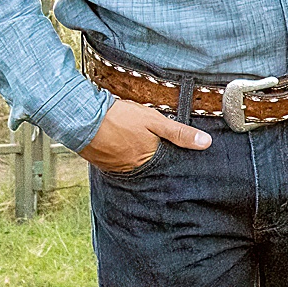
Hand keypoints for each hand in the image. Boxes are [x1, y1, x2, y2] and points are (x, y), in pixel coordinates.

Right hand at [79, 99, 211, 172]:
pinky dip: (118, 154)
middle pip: (148, 165)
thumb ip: (179, 133)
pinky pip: (115, 161)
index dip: (170, 157)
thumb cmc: (119, 118)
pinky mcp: (101, 163)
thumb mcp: (154, 121)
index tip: (173, 153)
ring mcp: (116, 167)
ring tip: (132, 142)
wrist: (82, 118)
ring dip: (133, 155)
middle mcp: (133, 169)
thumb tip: (206, 143)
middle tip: (149, 147)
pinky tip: (118, 143)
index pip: (167, 164)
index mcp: (149, 159)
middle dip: (151, 158)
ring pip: (131, 163)